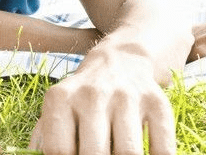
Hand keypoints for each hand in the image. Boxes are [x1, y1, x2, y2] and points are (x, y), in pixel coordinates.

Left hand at [28, 53, 175, 154]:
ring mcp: (127, 97)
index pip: (58, 149)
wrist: (122, 60)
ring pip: (128, 153)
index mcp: (61, 98)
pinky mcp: (158, 103)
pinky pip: (162, 149)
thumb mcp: (57, 109)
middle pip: (93, 154)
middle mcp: (93, 94)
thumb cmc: (82, 96)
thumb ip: (43, 138)